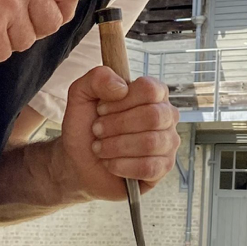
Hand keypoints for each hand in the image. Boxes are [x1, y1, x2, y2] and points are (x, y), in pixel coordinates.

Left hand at [54, 67, 180, 201]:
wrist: (78, 160)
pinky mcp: (163, 167)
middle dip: (117, 125)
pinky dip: (122, 165)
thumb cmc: (86, 125)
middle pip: (153, 116)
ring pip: (151, 143)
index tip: (101, 109)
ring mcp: (168, 142)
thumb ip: (98, 78)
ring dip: (116, 146)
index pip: (149, 89)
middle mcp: (166, 115)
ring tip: (100, 148)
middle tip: (97, 130)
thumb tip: (122, 87)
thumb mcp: (81, 94)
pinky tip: (111, 163)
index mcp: (152, 93)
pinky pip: (149, 167)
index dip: (121, 101)